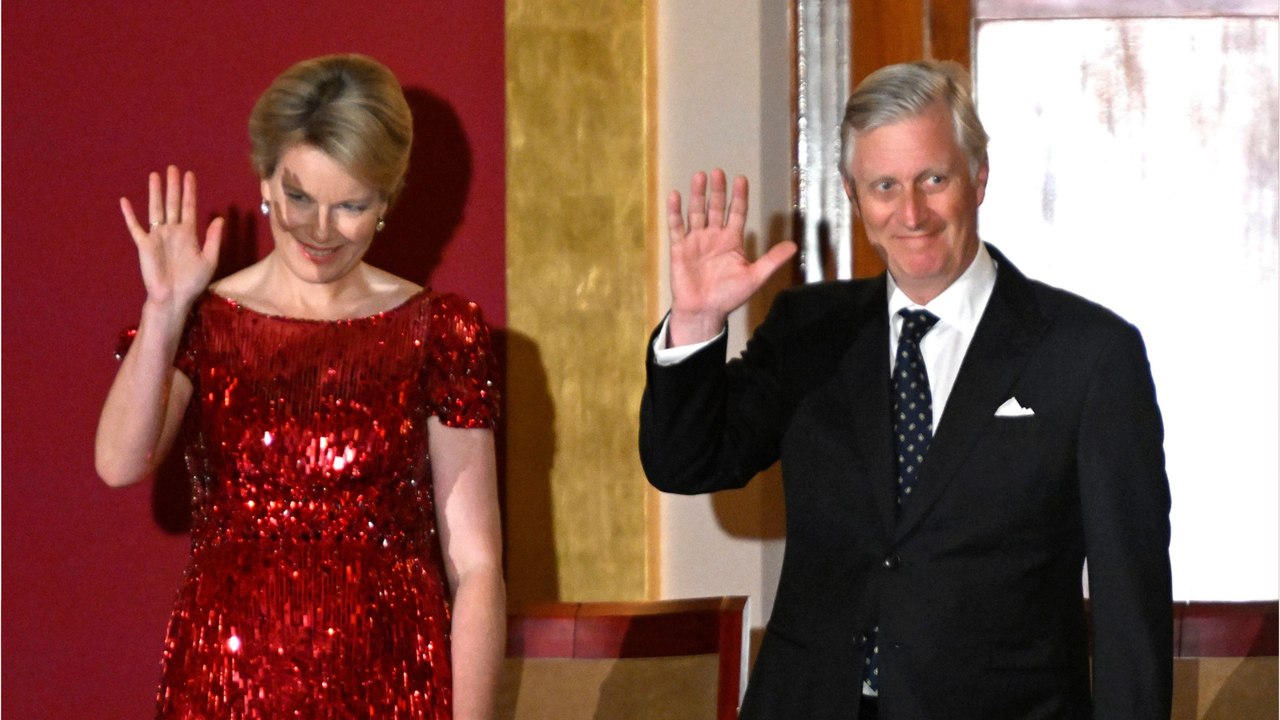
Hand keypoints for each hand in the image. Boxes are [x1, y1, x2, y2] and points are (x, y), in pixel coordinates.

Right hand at [120, 165, 222, 311]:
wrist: (174, 298)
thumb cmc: (193, 282)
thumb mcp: (209, 259)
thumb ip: (213, 238)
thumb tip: (220, 218)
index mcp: (189, 234)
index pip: (190, 207)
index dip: (190, 191)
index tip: (190, 175)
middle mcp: (173, 232)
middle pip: (173, 203)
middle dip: (173, 186)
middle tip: (173, 168)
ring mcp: (158, 237)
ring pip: (156, 209)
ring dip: (155, 193)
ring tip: (155, 176)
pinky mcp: (144, 245)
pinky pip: (135, 227)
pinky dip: (129, 215)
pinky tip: (125, 201)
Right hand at [667, 169, 795, 345]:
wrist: (705, 312)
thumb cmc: (729, 296)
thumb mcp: (755, 277)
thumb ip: (772, 260)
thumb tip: (794, 246)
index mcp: (732, 241)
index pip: (737, 213)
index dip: (739, 197)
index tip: (741, 179)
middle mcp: (713, 237)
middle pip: (715, 208)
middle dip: (717, 191)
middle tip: (718, 172)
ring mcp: (696, 241)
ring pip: (697, 212)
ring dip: (698, 195)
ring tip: (700, 176)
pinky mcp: (680, 248)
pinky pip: (677, 227)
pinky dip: (675, 211)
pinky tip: (675, 195)